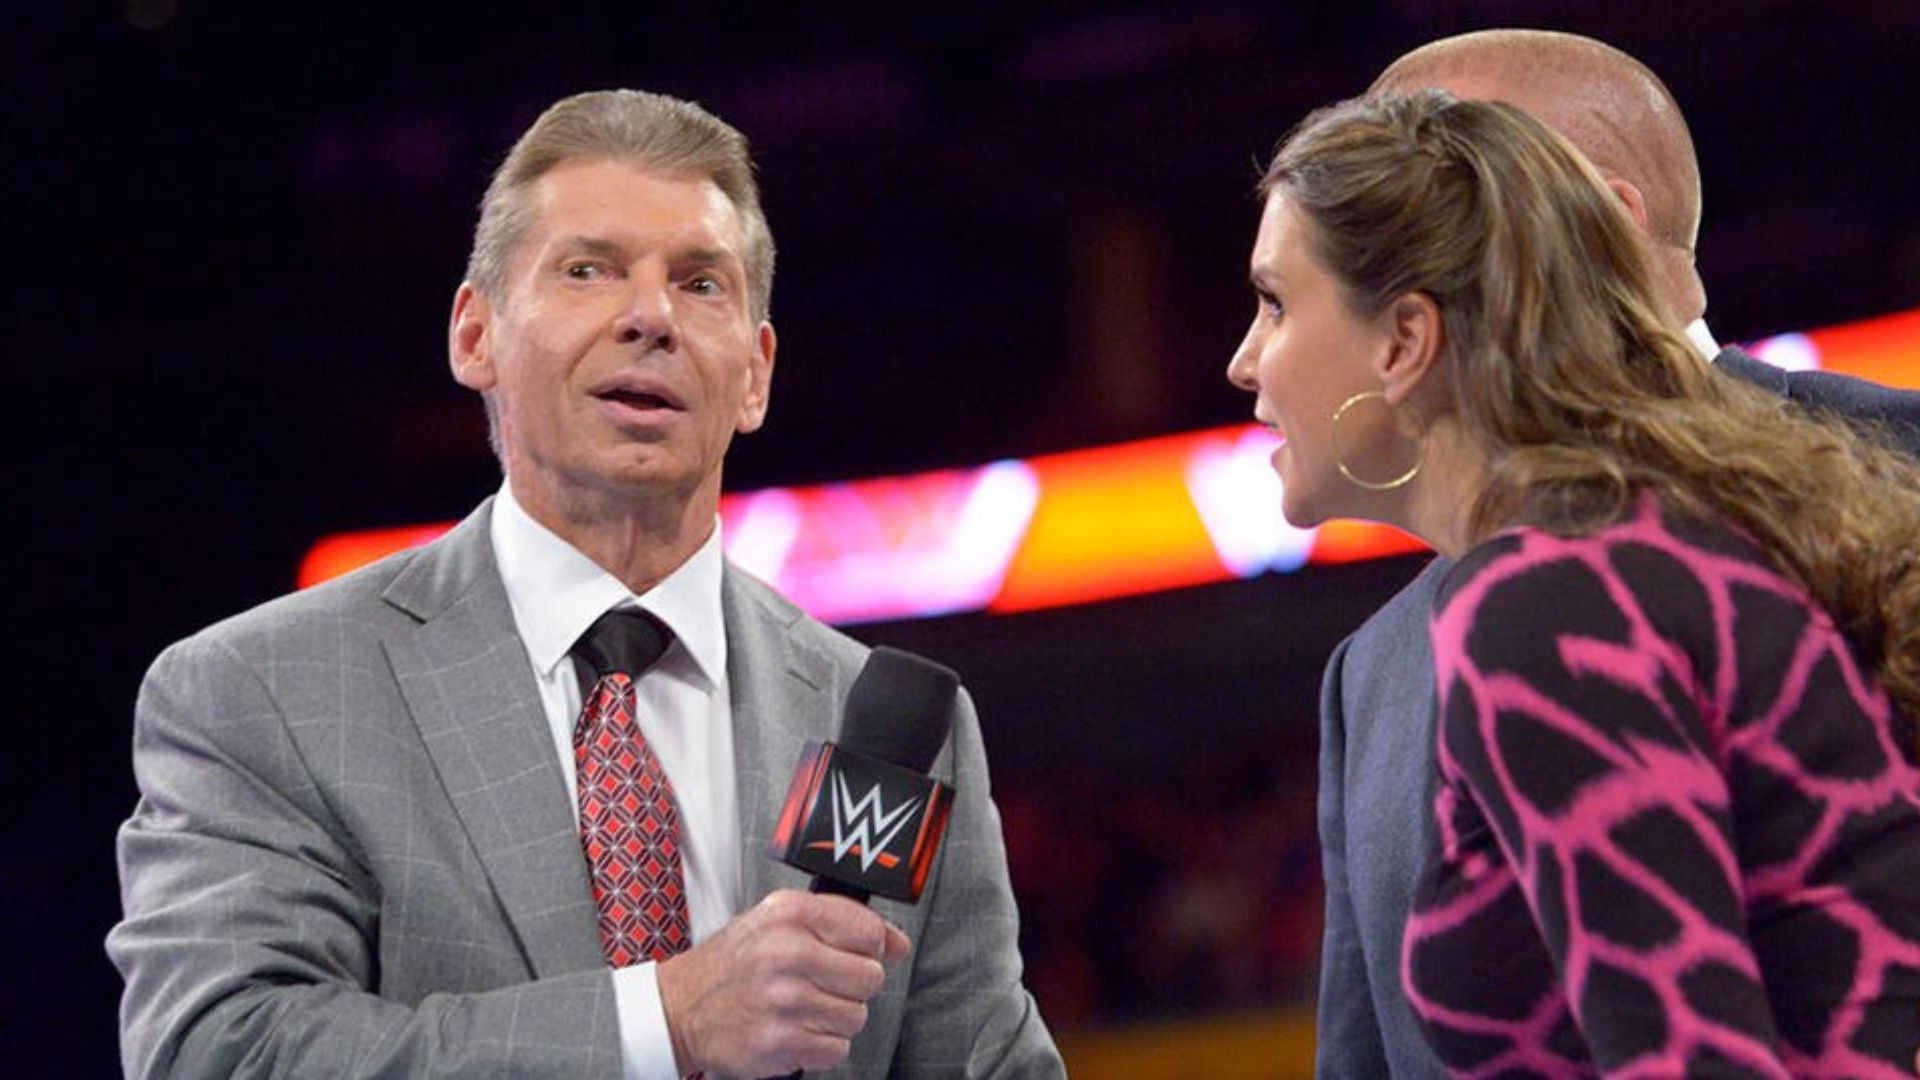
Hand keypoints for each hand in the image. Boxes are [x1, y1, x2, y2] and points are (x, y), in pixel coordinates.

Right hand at [656, 889, 910, 1076]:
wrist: (680, 1008)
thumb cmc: (734, 963)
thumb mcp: (777, 921)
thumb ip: (839, 922)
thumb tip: (896, 943)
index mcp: (789, 915)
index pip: (867, 930)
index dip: (872, 947)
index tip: (861, 954)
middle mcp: (786, 953)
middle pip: (870, 977)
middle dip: (854, 986)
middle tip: (824, 984)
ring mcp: (783, 1001)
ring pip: (856, 1016)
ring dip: (836, 1018)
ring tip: (804, 1008)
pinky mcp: (779, 1042)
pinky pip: (836, 1049)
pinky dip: (821, 1046)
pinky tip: (796, 1030)